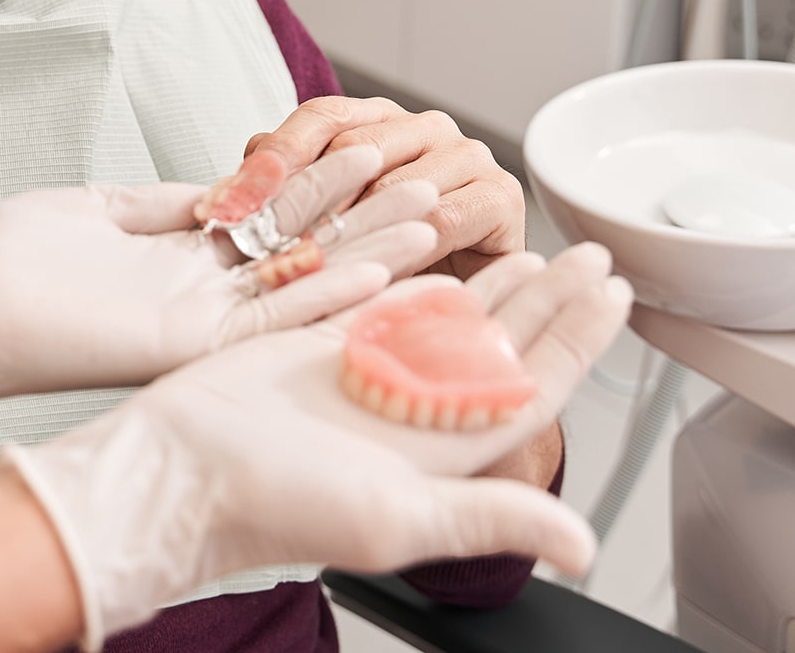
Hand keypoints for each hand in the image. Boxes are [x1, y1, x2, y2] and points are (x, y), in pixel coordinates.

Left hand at [0, 147, 441, 441]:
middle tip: (438, 193)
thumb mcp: (101, 211)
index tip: (384, 158)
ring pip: (304, 290)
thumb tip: (215, 188)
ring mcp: (196, 323)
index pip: (275, 223)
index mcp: (181, 264)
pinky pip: (270, 315)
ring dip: (370, 258)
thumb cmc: (6, 260)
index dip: (330, 190)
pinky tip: (383, 270)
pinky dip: (330, 295)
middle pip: (304, 256)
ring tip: (436, 226)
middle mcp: (199, 299)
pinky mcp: (182, 340)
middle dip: (369, 223)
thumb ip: (165, 205)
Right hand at [6, 244, 630, 649]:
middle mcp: (412, 412)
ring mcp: (368, 377)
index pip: (531, 388)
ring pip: (449, 321)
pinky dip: (421, 274)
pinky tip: (449, 255)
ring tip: (539, 246)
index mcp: (441, 452)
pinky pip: (386, 304)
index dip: (578, 342)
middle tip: (592, 253)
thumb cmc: (275, 503)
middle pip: (502, 345)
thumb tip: (583, 548)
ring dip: (497, 284)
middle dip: (553, 301)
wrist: (178, 467)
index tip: (616, 295)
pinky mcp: (320, 348)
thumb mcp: (396, 516)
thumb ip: (490, 518)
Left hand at [246, 96, 525, 277]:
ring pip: (397, 184)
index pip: (323, 115)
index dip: (281, 151)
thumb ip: (288, 191)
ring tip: (313, 262)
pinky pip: (442, 218)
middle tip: (271, 239)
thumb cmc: (390, 256)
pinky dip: (405, 247)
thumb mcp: (329, 221)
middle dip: (310, 197)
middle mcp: (426, 128)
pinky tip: (375, 272)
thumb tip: (235, 184)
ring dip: (353, 228)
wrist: (460, 300)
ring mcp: (467, 157)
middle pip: (357, 146)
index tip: (241, 191)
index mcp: (381, 120)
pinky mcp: (500, 197)